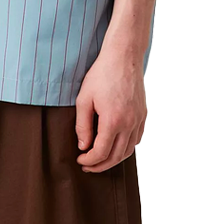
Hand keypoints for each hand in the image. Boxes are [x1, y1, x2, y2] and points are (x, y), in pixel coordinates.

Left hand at [75, 35, 146, 172]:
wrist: (124, 57)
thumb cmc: (102, 74)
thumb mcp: (84, 99)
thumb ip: (82, 125)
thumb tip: (84, 146)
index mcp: (113, 121)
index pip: (101, 152)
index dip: (89, 160)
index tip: (79, 159)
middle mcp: (129, 124)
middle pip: (116, 156)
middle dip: (100, 165)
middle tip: (87, 166)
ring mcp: (139, 119)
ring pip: (128, 150)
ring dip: (114, 159)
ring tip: (100, 159)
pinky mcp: (143, 114)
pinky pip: (137, 139)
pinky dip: (126, 147)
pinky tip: (116, 145)